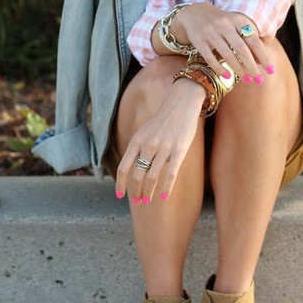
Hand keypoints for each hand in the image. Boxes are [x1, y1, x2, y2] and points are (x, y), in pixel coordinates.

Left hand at [115, 78, 204, 202]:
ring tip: (147, 201)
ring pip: (152, 177)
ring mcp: (164, 148)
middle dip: (135, 191)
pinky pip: (171, 173)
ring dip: (148, 192)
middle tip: (138, 201)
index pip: (124, 167)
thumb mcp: (145, 131)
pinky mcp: (179, 150)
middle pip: (137, 175)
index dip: (120, 183)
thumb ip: (139, 148)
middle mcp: (148, 145)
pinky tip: (164, 196)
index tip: (120, 195)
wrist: (182, 102)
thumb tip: (136, 169)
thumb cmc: (163, 119)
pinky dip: (166, 188)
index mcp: (137, 140)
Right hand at [171, 3, 272, 80]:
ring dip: (238, 69)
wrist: (195, 13)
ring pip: (227, 54)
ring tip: (247, 79)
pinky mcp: (199, 41)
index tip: (271, 70)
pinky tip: (227, 76)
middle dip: (252, 66)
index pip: (253, 40)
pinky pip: (210, 58)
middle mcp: (225, 25)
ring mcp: (211, 32)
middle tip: (259, 80)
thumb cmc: (223, 23)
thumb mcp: (237, 25)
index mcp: (238, 20)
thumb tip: (261, 61)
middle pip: (241, 49)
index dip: (263, 56)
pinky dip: (219, 68)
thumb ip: (249, 39)